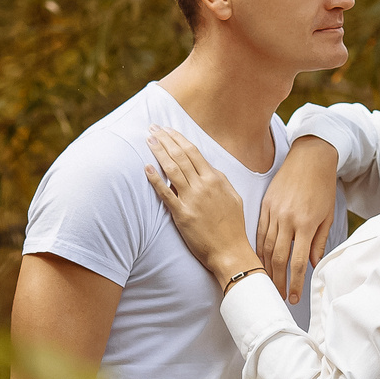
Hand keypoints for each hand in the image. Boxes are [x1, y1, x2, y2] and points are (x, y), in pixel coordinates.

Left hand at [146, 129, 261, 285]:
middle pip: (180, 155)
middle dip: (165, 139)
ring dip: (159, 152)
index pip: (193, 152)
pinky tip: (146, 168)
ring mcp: (192, 199)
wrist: (231, 251)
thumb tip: (208, 169)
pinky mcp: (182, 215)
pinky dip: (156, 180)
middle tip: (152, 127)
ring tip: (148, 139)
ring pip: (172, 169)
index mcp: (216, 179)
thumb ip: (220, 180)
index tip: (167, 129)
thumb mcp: (233, 197)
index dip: (178, 138)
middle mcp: (204, 185)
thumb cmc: (233, 226)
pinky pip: (166, 194)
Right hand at [259, 136, 338, 302]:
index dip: (294, 282)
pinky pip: (259, 231)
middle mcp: (287, 219)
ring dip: (266, 268)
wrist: (310, 158)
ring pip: (265, 247)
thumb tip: (311, 265)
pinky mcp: (265, 205)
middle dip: (277, 280)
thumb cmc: (322, 187)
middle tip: (278, 295)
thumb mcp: (327, 216)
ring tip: (268, 282)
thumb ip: (319, 242)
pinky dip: (259, 248)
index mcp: (306, 224)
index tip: (292, 296)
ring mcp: (273, 212)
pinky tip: (259, 260)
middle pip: (278, 258)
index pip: (297, 261)